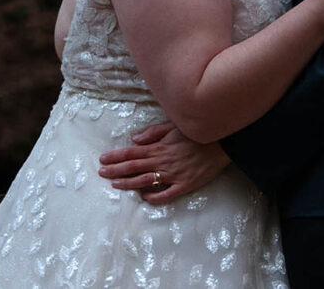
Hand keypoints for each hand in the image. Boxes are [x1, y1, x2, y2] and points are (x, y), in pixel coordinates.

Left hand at [98, 119, 229, 204]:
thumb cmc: (197, 133)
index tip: (102, 159)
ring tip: (114, 185)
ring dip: (129, 183)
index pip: (132, 152)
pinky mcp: (185, 186)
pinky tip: (144, 197)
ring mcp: (174, 175)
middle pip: (135, 167)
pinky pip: (166, 194)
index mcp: (160, 146)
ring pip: (146, 181)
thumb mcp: (174, 126)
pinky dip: (154, 196)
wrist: (222, 143)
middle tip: (101, 173)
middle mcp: (164, 161)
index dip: (116, 156)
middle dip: (116, 170)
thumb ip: (154, 133)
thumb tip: (134, 139)